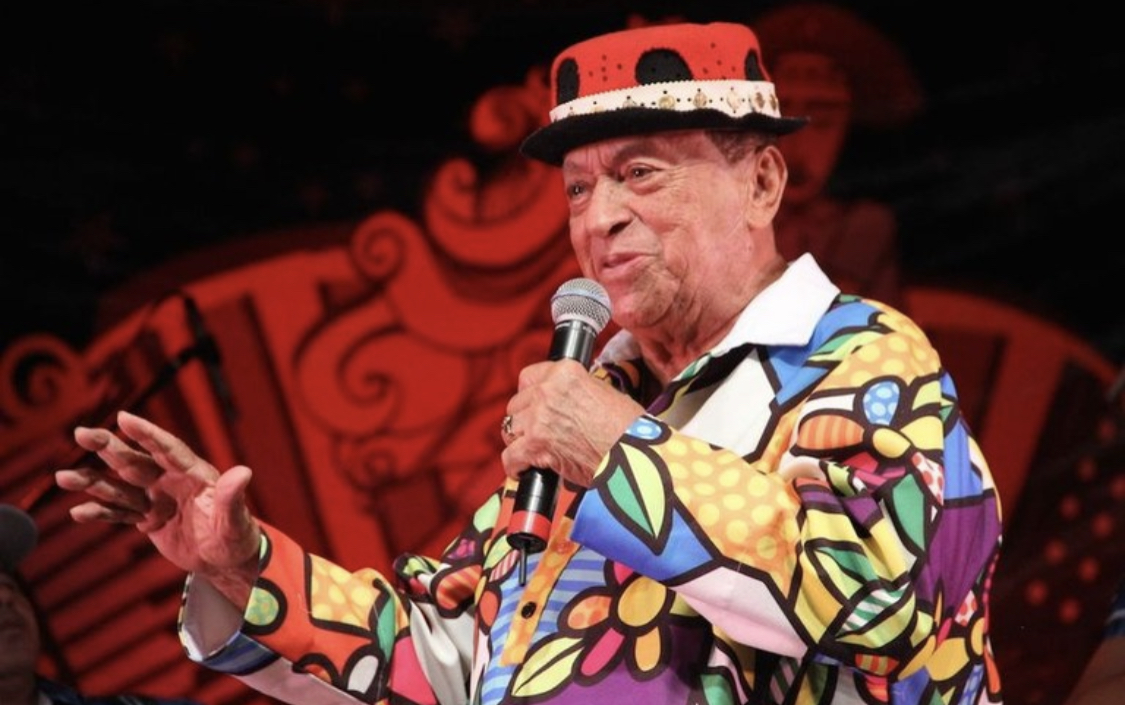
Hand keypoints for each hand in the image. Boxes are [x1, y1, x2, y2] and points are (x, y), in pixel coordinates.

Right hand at [54, 410, 259, 605]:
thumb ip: (233, 497)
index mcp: (194, 474)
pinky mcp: (147, 518)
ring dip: (92, 481)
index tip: (123, 417)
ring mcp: (156, 498)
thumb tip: (243, 472)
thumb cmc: (236, 537)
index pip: (168, 449)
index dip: (147, 434)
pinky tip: (77, 512)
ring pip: (120, 486)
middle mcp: (171, 481)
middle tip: (80, 433)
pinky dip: (100, 513)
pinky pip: (119, 514)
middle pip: (135, 460)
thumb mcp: (235, 520)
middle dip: (108, 447)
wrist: (226, 561)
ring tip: (62, 476)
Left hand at [501, 359, 642, 485]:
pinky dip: (516, 466)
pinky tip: (525, 470)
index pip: (529, 377)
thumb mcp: (604, 392)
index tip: (533, 404)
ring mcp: (539, 418)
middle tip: (537, 432)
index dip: (530, 394)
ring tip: (532, 450)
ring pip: (509, 428)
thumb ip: (576, 389)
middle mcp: (548, 391)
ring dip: (519, 440)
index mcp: (566, 373)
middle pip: (516, 404)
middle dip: (524, 419)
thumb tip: (563, 396)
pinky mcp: (535, 445)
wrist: (633, 456)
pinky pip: (510, 456)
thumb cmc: (627, 429)